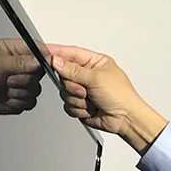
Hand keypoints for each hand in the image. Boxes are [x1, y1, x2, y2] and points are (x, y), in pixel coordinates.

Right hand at [47, 44, 166, 152]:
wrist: (126, 119)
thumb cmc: (121, 96)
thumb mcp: (96, 78)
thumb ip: (73, 70)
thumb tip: (57, 61)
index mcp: (95, 62)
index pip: (71, 53)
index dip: (57, 52)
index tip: (44, 51)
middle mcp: (88, 75)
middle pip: (64, 75)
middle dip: (73, 85)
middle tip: (84, 90)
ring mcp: (84, 90)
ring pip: (64, 92)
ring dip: (77, 99)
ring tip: (91, 101)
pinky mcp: (82, 105)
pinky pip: (68, 105)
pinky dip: (79, 109)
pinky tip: (91, 109)